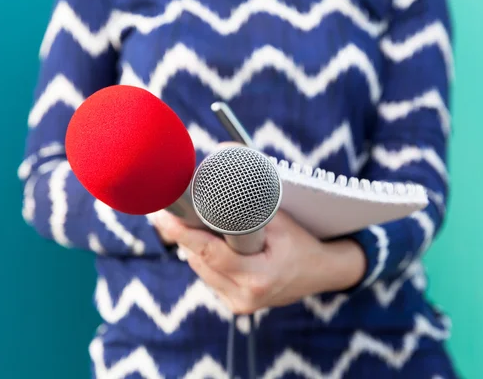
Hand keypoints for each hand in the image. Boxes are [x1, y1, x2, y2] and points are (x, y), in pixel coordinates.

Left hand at [152, 209, 365, 313]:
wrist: (321, 273)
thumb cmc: (303, 243)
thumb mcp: (281, 222)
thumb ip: (248, 207)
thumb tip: (220, 175)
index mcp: (258, 277)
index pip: (210, 253)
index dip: (182, 233)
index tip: (161, 215)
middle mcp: (245, 296)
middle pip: (199, 260)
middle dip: (186, 234)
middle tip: (172, 210)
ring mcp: (239, 305)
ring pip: (200, 269)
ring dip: (196, 247)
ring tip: (196, 224)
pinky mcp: (236, 307)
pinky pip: (209, 277)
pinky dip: (207, 259)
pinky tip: (216, 245)